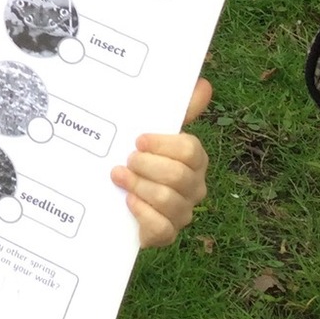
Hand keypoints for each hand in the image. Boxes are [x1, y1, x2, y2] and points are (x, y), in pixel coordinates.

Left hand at [112, 76, 210, 246]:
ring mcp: (182, 212)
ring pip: (168, 200)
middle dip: (147, 166)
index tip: (138, 140)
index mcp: (194, 160)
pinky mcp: (166, 234)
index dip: (163, 144)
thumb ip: (179, 110)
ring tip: (119, 177)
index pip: (190, 150)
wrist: (116, 197)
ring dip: (139, 186)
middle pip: (178, 176)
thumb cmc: (141, 159)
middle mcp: (194, 187)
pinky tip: (128, 202)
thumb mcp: (154, 132)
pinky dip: (142, 213)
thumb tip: (204, 84)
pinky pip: (162, 228)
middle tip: (126, 160)